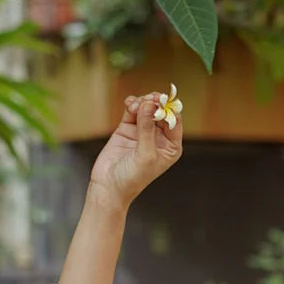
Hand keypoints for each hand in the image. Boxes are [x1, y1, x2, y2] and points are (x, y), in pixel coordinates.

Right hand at [88, 90, 182, 208]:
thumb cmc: (133, 177)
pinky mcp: (127, 129)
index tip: (162, 100)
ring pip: (146, 108)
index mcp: (170, 146)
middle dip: (155, 103)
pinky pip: (132, 111)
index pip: (174, 121)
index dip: (169, 109)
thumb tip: (149, 105)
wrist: (109, 186)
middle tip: (150, 98)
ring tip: (135, 104)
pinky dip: (132, 104)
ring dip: (143, 102)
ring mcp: (143, 131)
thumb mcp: (145, 154)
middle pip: (161, 112)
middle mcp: (159, 137)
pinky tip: (129, 103)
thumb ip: (147, 128)